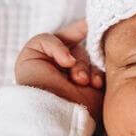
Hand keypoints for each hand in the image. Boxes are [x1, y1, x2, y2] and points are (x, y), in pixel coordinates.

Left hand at [14, 18, 105, 132]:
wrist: (49, 112)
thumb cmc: (35, 84)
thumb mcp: (31, 53)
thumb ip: (49, 40)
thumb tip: (72, 57)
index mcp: (52, 57)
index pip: (69, 37)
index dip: (80, 28)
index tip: (90, 23)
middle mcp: (68, 67)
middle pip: (82, 50)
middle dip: (79, 59)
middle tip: (75, 76)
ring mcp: (84, 78)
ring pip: (93, 61)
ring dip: (86, 69)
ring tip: (82, 82)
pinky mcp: (96, 90)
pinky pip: (103, 73)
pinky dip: (98, 76)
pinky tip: (94, 85)